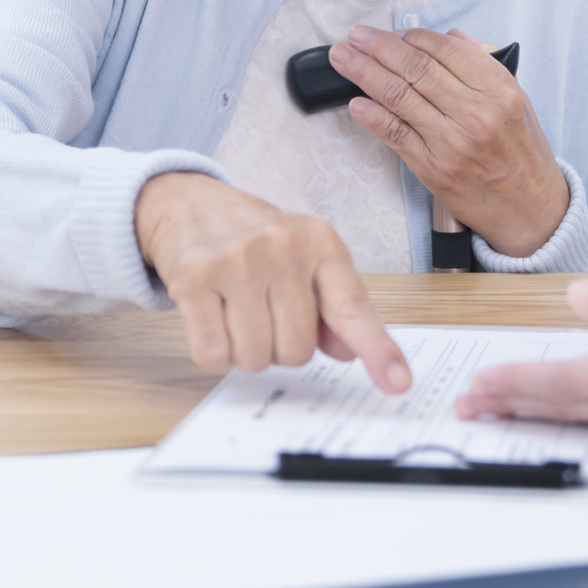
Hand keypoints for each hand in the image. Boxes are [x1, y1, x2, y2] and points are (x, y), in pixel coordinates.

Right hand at [134, 171, 409, 392]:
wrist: (189, 203)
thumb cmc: (254, 240)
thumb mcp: (304, 259)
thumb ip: (332, 306)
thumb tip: (350, 350)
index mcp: (321, 243)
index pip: (353, 308)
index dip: (378, 350)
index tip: (399, 384)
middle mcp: (283, 247)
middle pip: (298, 350)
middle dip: (280, 346)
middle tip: (264, 312)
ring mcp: (237, 260)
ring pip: (256, 356)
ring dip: (245, 351)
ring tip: (237, 311)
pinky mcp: (194, 277)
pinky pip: (214, 353)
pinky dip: (214, 352)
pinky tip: (212, 318)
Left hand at [329, 26, 568, 256]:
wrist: (531, 209)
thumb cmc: (522, 153)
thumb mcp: (518, 100)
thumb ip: (484, 65)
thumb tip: (450, 37)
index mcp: (499, 90)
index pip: (446, 51)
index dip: (414, 37)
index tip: (395, 32)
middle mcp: (475, 113)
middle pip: (416, 69)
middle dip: (379, 47)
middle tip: (356, 35)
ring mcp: (452, 142)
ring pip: (399, 97)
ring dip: (364, 73)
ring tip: (343, 58)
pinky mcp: (433, 169)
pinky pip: (395, 134)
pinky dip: (372, 116)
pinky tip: (356, 102)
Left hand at [455, 277, 587, 442]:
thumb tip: (579, 299)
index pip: (569, 385)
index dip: (518, 386)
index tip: (479, 387)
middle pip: (571, 409)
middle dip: (518, 406)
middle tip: (472, 407)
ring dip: (547, 411)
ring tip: (510, 407)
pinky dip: (586, 413)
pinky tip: (580, 407)